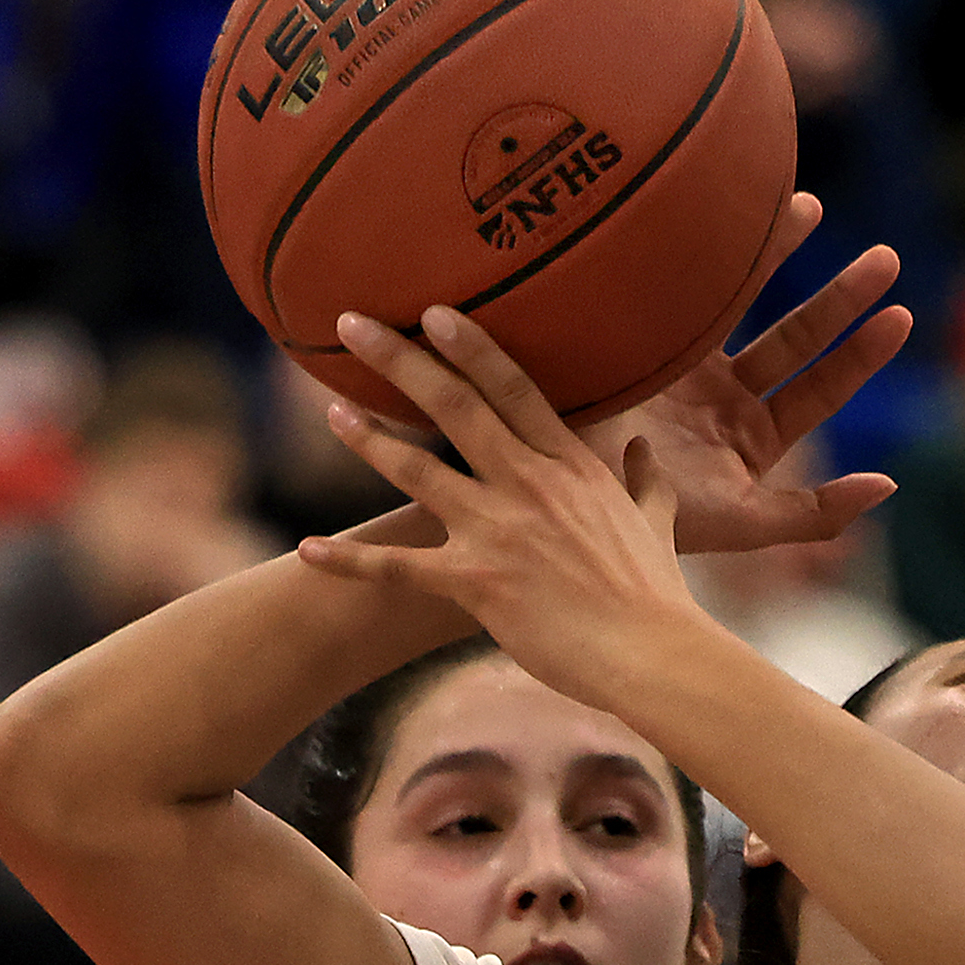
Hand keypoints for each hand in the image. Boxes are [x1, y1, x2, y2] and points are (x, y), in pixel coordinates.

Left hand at [303, 308, 710, 711]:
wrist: (649, 653)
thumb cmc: (654, 591)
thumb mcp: (656, 522)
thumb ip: (647, 480)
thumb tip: (645, 447)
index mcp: (570, 465)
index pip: (514, 388)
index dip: (471, 346)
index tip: (433, 311)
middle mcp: (528, 484)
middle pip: (456, 407)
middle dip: (400, 361)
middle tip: (352, 324)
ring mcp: (497, 531)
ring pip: (418, 471)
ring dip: (369, 440)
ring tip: (331, 412)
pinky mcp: (474, 583)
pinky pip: (398, 570)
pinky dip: (350, 561)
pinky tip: (307, 550)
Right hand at [577, 192, 912, 555]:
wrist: (546, 492)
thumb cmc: (640, 519)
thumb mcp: (734, 522)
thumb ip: (809, 514)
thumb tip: (889, 485)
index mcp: (751, 440)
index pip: (820, 389)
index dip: (859, 355)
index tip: (898, 316)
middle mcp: (723, 399)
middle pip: (796, 337)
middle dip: (841, 297)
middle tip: (886, 259)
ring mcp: (684, 362)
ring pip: (745, 300)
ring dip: (779, 255)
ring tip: (809, 207)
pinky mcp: (643, 332)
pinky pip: (688, 284)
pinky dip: (714, 252)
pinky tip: (729, 211)